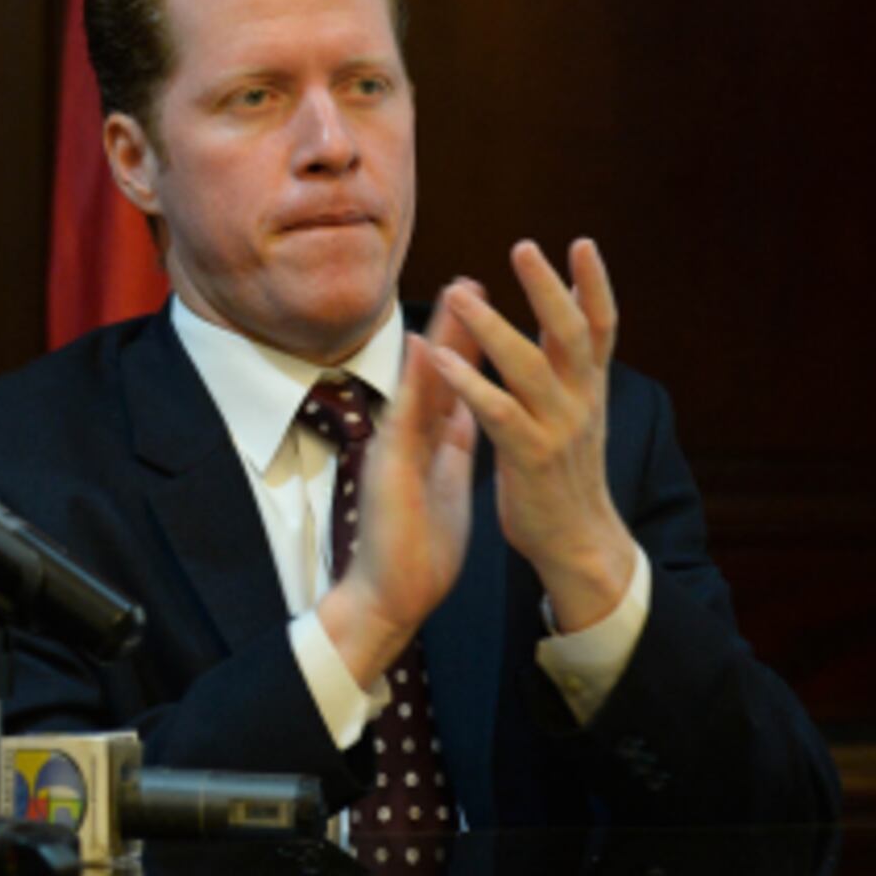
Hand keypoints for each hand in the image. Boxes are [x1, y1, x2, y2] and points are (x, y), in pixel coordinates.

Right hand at [318, 299, 481, 685]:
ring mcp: (395, 448)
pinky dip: (415, 381)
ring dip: (440, 338)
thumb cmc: (417, 549)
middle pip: (439, 374)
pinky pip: (405, 419)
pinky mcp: (387, 467)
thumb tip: (469, 416)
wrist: (391, 595)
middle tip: (476, 280)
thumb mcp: (445, 485)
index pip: (456, 386)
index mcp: (431, 444)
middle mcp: (410, 438)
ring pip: (422, 384)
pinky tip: (423, 346)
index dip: (472, 347)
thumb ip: (453, 447)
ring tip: (457, 294)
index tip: (489, 307)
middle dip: (460, 327)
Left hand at [431, 239, 639, 631]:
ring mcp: (557, 429)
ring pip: (529, 365)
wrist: (576, 543)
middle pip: (569, 333)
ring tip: (464, 293)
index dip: (594, 285)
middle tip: (525, 247)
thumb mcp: (572, 419)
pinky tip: (441, 358)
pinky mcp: (528, 457)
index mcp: (589, 391)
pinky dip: (468, 382)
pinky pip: (497, 411)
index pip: (599, 327)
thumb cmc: (564, 478)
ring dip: (494, 327)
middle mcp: (580, 402)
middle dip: (547, 288)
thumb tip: (561, 334)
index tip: (583, 243)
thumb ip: (565, 377)